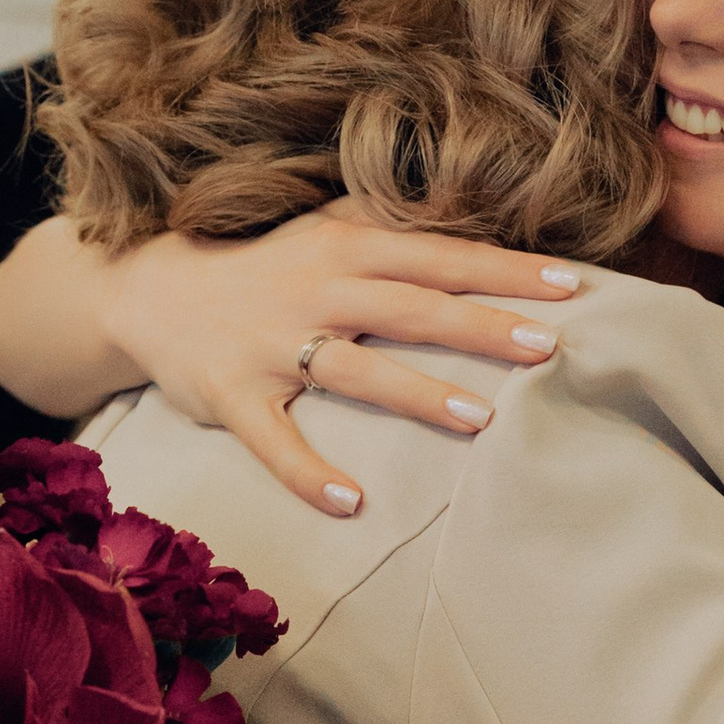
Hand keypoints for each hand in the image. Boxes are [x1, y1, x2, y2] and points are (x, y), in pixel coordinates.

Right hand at [77, 209, 582, 518]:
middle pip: (411, 307)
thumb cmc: (261, 263)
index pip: (440, 255)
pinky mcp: (233, 396)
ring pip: (356, 369)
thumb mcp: (324, 227)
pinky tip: (352, 502)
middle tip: (549, 347)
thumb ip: (392, 226)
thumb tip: (481, 221)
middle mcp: (315, 289)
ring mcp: (272, 344)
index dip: (505, 269)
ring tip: (482, 420)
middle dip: (482, 325)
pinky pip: (274, 441)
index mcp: (345, 244)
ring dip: (419, 394)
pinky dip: (309, 472)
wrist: (150, 290)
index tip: (573, 286)